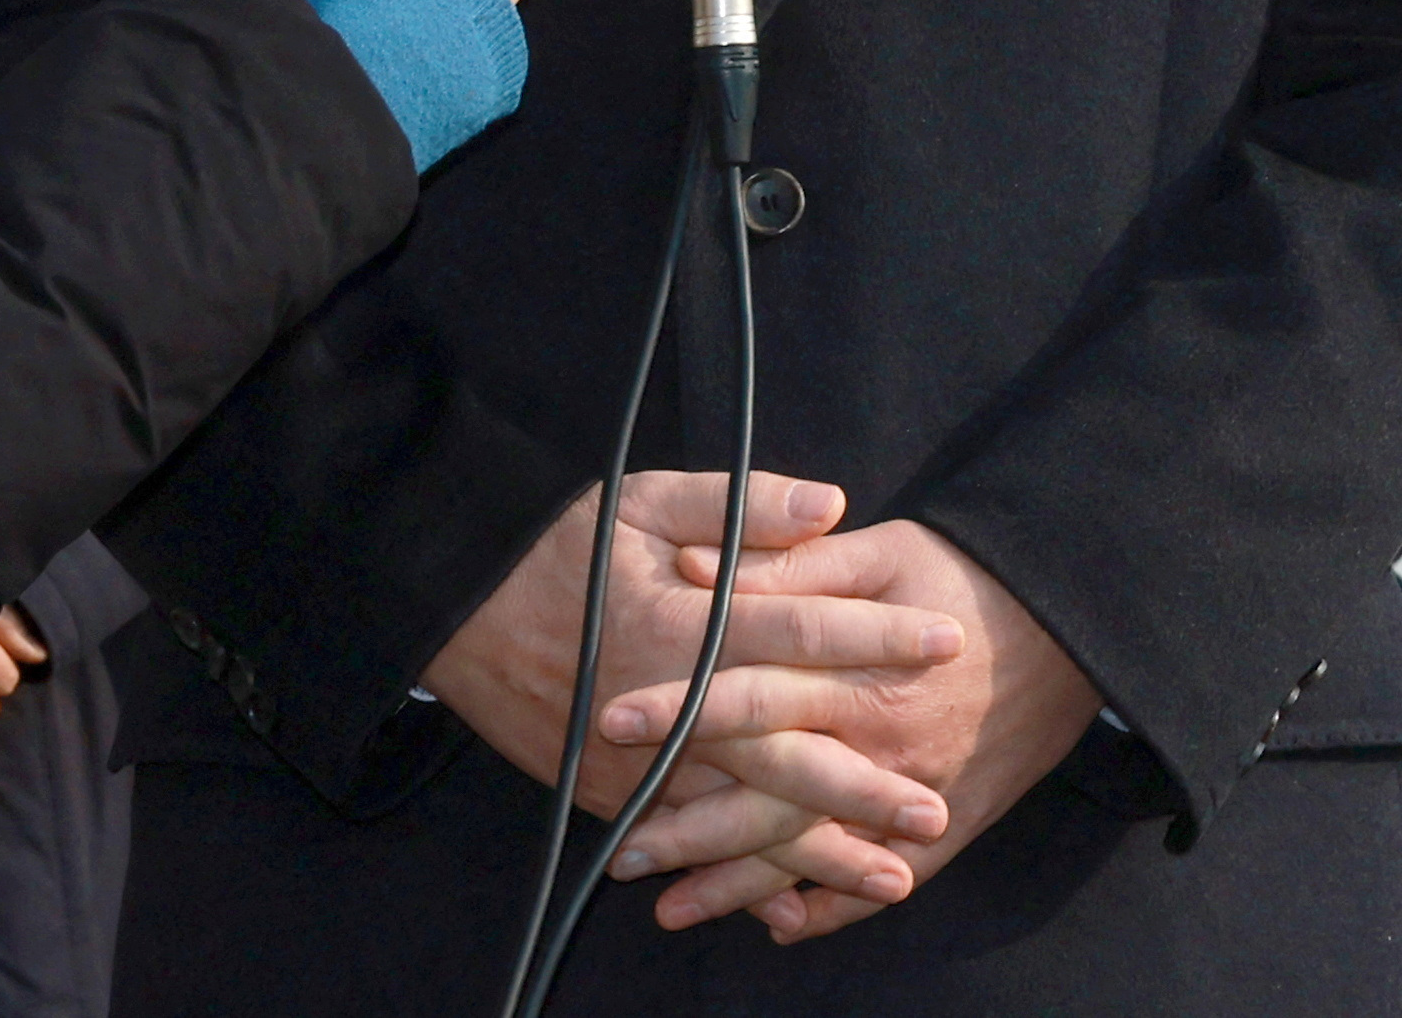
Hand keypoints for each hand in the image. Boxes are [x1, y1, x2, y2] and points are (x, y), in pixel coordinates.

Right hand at [420, 474, 958, 907]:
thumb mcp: (643, 498)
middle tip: (936, 810)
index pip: (805, 630)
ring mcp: (638, 764)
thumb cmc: (558, 547)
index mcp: (689, 623)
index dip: (879, 636)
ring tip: (892, 877)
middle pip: (786, 752)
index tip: (946, 643)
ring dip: (820, 852)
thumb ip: (742, 507)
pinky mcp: (612, 798)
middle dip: (865, 786)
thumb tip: (834, 508)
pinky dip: (742, 879)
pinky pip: (690, 845)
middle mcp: (670, 705)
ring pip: (744, 818)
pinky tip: (794, 904)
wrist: (455, 609)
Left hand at [600, 523, 1098, 939]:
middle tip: (619, 848)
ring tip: (666, 907)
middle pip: (767, 797)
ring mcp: (913, 800)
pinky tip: (775, 924)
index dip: (679, 708)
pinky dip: (828, 910)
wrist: (1074, 631)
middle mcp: (880, 747)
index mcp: (857, 673)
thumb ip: (785, 567)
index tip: (612, 720)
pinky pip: (878, 885)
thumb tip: (693, 568)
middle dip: (688, 827)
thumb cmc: (963, 578)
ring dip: (736, 888)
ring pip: (810, 857)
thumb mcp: (878, 554)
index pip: (748, 694)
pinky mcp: (946, 829)